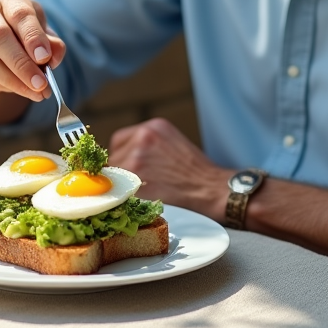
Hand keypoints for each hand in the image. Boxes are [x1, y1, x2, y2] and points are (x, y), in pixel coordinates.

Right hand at [0, 0, 66, 103]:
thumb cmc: (21, 38)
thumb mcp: (42, 36)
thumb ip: (51, 44)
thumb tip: (54, 56)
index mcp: (7, 1)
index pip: (19, 14)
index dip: (32, 36)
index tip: (45, 57)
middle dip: (21, 64)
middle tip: (41, 84)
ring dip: (11, 79)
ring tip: (33, 93)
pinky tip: (14, 88)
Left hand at [108, 118, 232, 221]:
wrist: (212, 189)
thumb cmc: (196, 172)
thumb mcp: (172, 144)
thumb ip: (148, 145)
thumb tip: (124, 158)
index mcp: (152, 127)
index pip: (119, 140)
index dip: (121, 156)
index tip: (126, 168)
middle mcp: (143, 137)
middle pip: (115, 157)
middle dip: (121, 171)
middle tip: (135, 185)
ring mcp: (138, 157)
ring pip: (115, 173)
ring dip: (122, 185)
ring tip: (143, 193)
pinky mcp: (137, 179)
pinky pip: (120, 188)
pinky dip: (126, 195)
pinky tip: (142, 199)